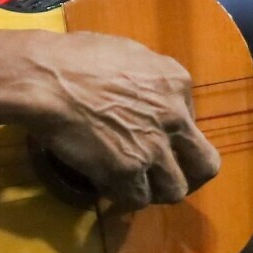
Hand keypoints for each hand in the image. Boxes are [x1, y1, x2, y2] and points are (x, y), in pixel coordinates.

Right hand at [24, 31, 220, 208]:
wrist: (47, 79)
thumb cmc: (75, 57)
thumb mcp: (128, 53)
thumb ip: (148, 78)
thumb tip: (144, 94)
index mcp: (177, 82)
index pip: (193, 120)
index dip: (173, 133)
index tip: (154, 136)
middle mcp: (175, 116)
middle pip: (205, 164)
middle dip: (190, 174)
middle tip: (169, 176)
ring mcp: (153, 147)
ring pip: (175, 189)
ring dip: (157, 190)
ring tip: (138, 185)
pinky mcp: (127, 171)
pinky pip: (138, 199)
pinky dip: (125, 198)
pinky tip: (111, 187)